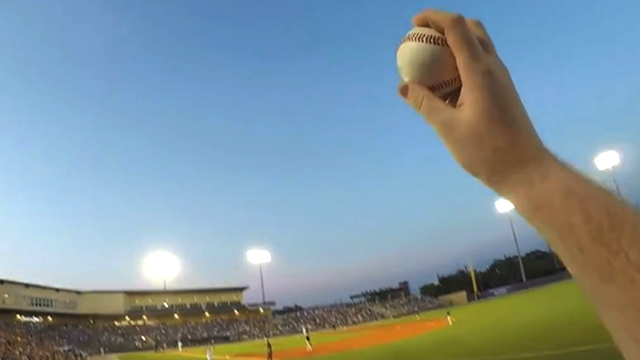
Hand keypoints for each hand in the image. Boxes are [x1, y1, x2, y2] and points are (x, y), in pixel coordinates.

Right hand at [399, 10, 552, 191]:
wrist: (525, 169)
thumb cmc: (486, 150)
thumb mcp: (448, 128)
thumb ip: (424, 103)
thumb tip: (404, 86)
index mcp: (479, 71)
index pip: (457, 28)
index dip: (435, 17)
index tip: (414, 23)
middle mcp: (493, 67)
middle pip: (471, 29)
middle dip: (446, 25)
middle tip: (422, 37)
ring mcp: (500, 77)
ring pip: (478, 45)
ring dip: (454, 42)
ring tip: (430, 59)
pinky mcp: (502, 89)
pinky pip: (480, 63)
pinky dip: (461, 61)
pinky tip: (446, 82)